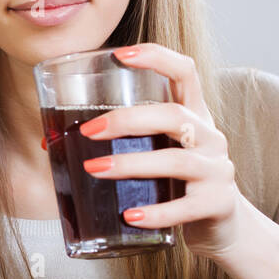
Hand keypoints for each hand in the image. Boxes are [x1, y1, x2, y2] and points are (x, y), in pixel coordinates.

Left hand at [78, 42, 248, 260]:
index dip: (157, 57)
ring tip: (95, 169)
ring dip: (131, 164)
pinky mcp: (217, 204)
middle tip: (89, 131)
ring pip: (176, 161)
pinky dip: (156, 213)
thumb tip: (52, 142)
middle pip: (174, 116)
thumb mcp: (160, 152)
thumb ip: (122, 142)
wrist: (226, 225)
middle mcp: (210, 137)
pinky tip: (130, 216)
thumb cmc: (180, 182)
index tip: (121, 54)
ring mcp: (217, 170)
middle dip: (128, 120)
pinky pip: (185, 208)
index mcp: (195, 115)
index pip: (185, 72)